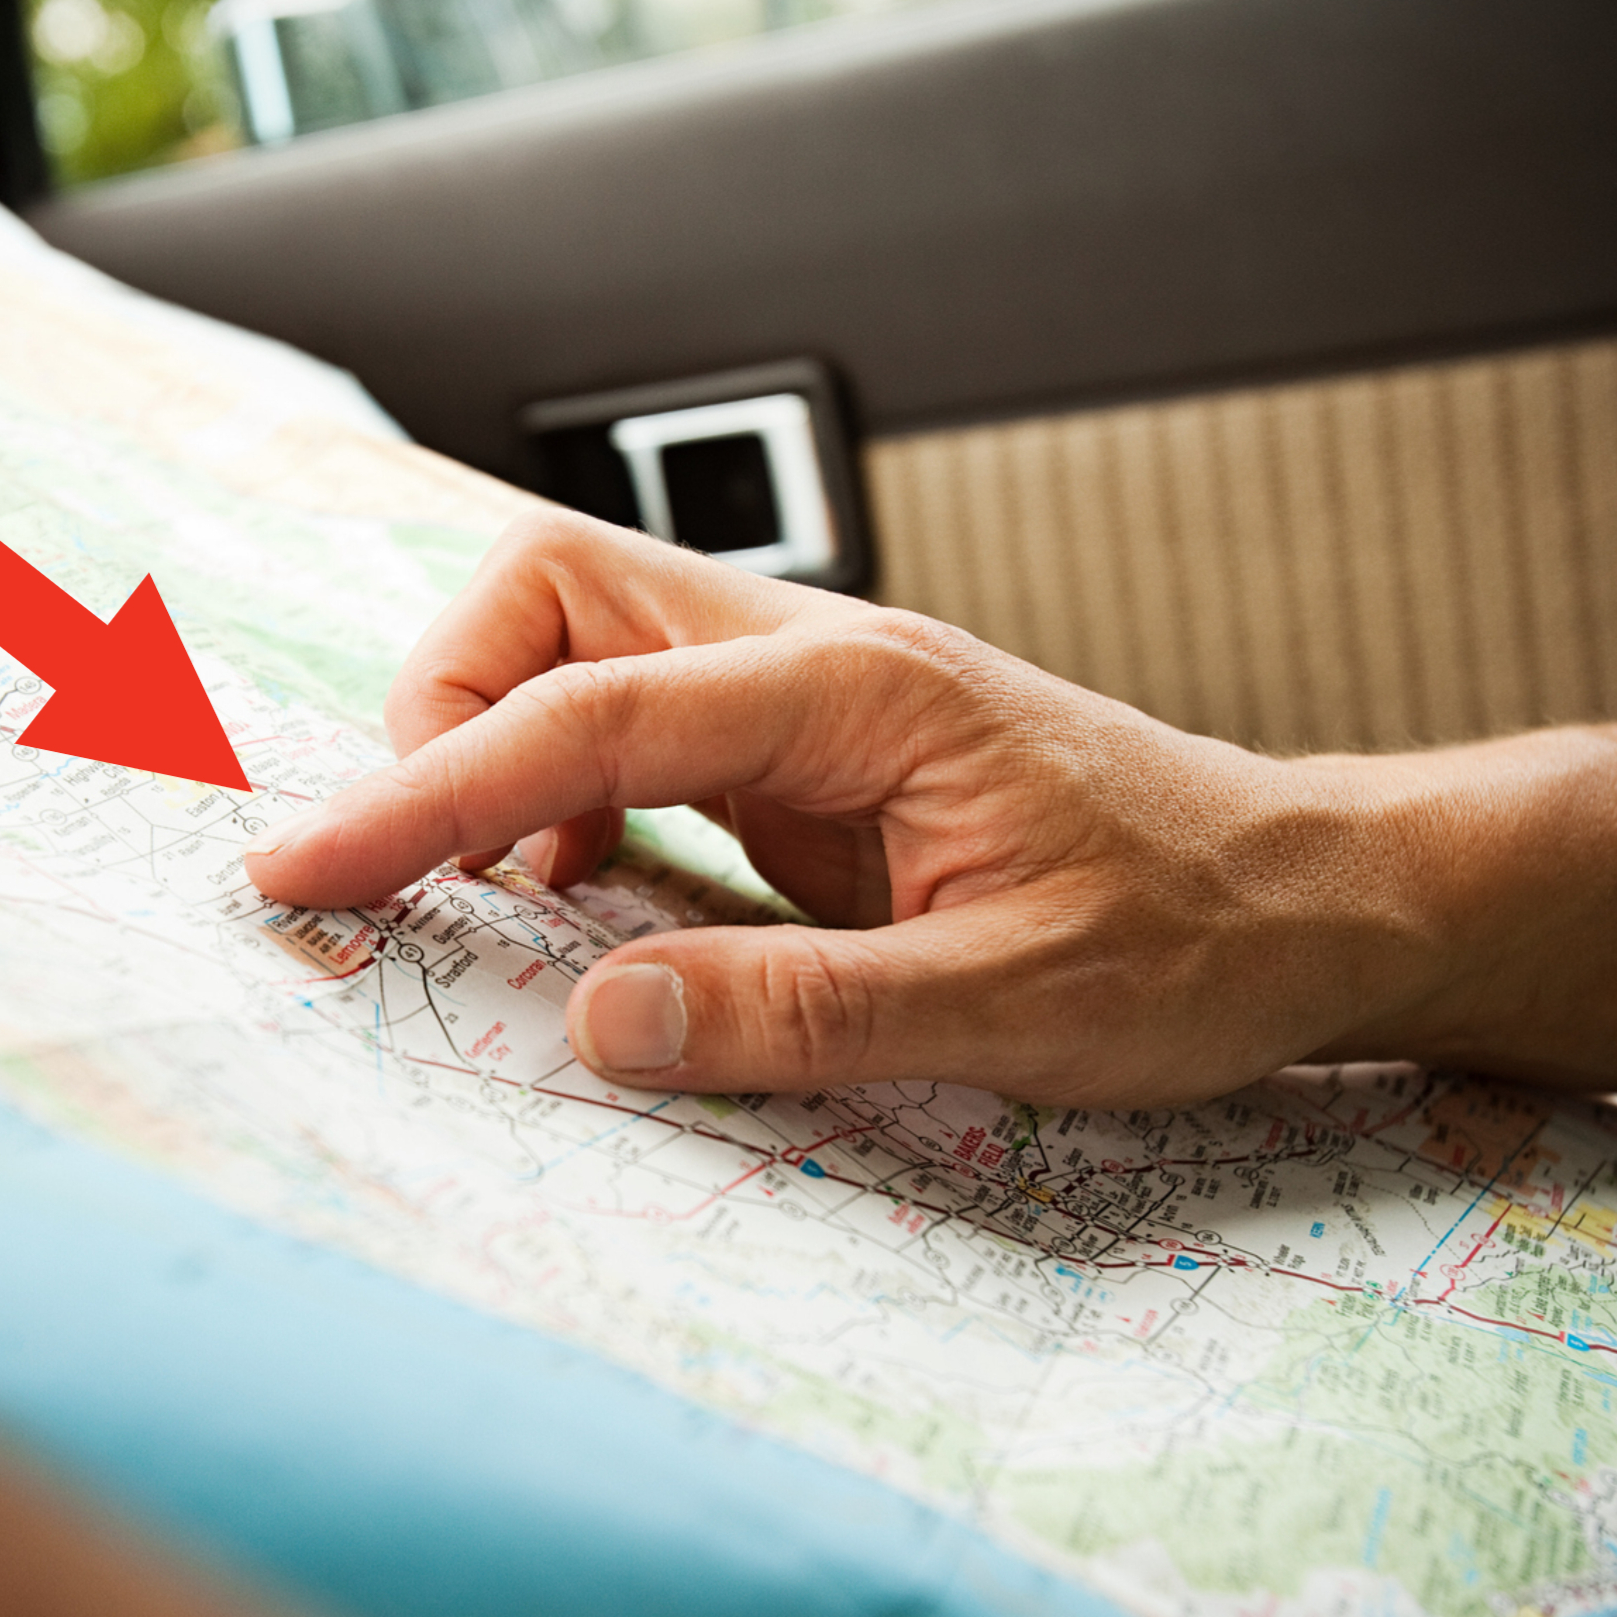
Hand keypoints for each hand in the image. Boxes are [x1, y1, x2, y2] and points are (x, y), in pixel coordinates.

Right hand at [245, 512, 1441, 1107]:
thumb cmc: (1193, 939)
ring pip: (581, 642)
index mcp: (856, 695)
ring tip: (469, 890)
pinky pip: (631, 729)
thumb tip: (598, 1025)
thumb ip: (799, 1015)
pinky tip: (577, 907)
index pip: (586, 710)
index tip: (308, 868)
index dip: (426, 792)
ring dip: (494, 744)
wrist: (1308, 899)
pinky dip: (558, 798)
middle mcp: (815, 662)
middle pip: (554, 591)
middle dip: (443, 704)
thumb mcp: (1013, 1009)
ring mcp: (807, 700)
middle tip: (411, 864)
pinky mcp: (807, 757)